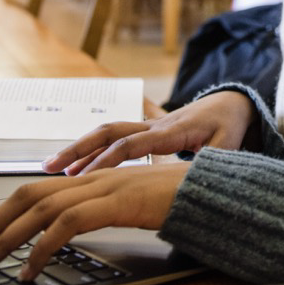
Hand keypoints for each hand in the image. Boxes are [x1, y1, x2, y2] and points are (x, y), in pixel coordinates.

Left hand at [0, 162, 191, 280]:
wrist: (216, 190)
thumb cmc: (178, 203)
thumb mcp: (130, 210)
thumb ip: (99, 217)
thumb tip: (63, 239)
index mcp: (91, 180)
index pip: (31, 192)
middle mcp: (92, 179)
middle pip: (24, 196)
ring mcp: (104, 187)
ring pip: (38, 209)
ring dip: (4, 241)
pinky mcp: (117, 202)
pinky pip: (67, 225)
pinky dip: (41, 248)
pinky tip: (29, 271)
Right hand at [43, 90, 253, 174]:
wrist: (231, 102)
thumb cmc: (228, 126)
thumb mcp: (227, 146)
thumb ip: (211, 164)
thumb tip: (196, 183)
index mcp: (171, 131)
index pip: (132, 144)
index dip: (108, 159)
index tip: (85, 176)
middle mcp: (153, 125)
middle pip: (109, 132)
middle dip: (79, 149)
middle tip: (52, 167)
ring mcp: (147, 125)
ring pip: (106, 131)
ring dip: (79, 147)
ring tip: (52, 166)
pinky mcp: (145, 129)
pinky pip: (113, 135)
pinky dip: (91, 147)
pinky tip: (73, 164)